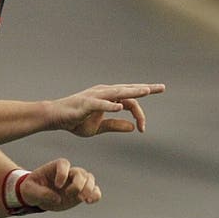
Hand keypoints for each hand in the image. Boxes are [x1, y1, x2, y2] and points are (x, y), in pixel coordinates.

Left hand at [18, 158, 101, 210]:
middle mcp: (68, 173)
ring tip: (83, 199)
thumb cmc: (32, 189)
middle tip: (69, 194)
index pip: (64, 164)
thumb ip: (41, 193)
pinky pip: (94, 190)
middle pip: (80, 172)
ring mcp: (76, 182)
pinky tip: (89, 201)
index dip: (63, 173)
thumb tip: (57, 198)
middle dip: (78, 184)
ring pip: (89, 179)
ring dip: (89, 188)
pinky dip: (95, 195)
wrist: (37, 196)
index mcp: (55, 167)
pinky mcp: (81, 192)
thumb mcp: (29, 190)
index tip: (57, 185)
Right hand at [50, 83, 165, 135]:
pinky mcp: (85, 103)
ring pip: (117, 92)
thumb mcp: (99, 127)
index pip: (130, 102)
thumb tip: (133, 127)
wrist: (55, 118)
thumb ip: (116, 125)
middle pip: (128, 90)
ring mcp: (95, 96)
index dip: (140, 115)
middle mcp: (104, 93)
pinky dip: (109, 105)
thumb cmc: (76, 120)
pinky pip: (99, 103)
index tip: (143, 129)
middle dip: (145, 89)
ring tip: (146, 91)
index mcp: (109, 98)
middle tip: (162, 88)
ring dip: (132, 92)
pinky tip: (119, 107)